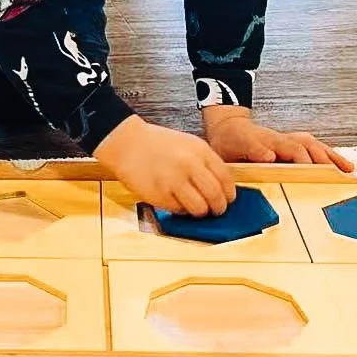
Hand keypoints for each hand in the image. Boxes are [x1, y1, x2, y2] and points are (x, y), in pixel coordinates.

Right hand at [94, 115, 236, 215]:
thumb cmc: (158, 144)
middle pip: (215, 196)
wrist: (128, 144)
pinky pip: (179, 211)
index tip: (228, 199)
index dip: (229, 194)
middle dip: (218, 208)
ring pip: (199, 208)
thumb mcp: (188, 144)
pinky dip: (181, 210)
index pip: (225, 179)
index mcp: (200, 151)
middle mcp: (189, 165)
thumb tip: (222, 187)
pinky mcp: (160, 195)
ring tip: (196, 208)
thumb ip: (206, 163)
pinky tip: (176, 201)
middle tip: (216, 210)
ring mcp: (174, 181)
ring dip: (200, 212)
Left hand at [201, 105, 353, 170]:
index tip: (313, 170)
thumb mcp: (232, 146)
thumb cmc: (229, 140)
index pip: (292, 148)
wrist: (228, 127)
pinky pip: (314, 148)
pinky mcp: (292, 145)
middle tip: (339, 173)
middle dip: (325, 158)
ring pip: (314, 146)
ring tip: (348, 169)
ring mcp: (288, 141)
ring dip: (331, 157)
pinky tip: (340, 164)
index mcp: (269, 140)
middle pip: (309, 146)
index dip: (304, 159)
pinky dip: (328, 156)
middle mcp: (282, 139)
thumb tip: (270, 156)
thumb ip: (252, 150)